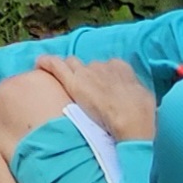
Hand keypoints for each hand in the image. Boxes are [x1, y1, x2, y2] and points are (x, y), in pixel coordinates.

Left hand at [37, 53, 159, 143]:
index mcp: (121, 68)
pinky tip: (38, 63)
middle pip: (87, 67)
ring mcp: (86, 72)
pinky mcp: (73, 81)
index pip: (106, 68)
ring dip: (65, 71)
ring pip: (71, 65)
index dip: (100, 78)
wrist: (131, 120)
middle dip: (83, 76)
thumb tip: (136, 102)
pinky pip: (55, 65)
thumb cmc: (142, 116)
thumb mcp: (143, 100)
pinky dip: (46, 63)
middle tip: (82, 92)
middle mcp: (103, 65)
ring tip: (56, 77)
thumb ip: (135, 95)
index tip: (98, 88)